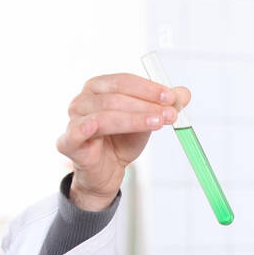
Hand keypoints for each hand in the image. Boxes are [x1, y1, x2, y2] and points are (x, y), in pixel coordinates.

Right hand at [56, 73, 191, 210]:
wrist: (106, 173)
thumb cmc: (121, 142)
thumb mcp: (146, 122)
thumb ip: (163, 107)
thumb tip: (185, 93)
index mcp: (99, 88)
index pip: (123, 81)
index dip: (148, 88)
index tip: (171, 98)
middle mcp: (83, 100)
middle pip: (115, 97)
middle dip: (146, 104)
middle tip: (171, 113)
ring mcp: (74, 120)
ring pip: (104, 115)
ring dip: (134, 118)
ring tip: (158, 123)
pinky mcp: (68, 142)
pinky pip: (78, 132)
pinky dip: (86, 128)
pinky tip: (96, 127)